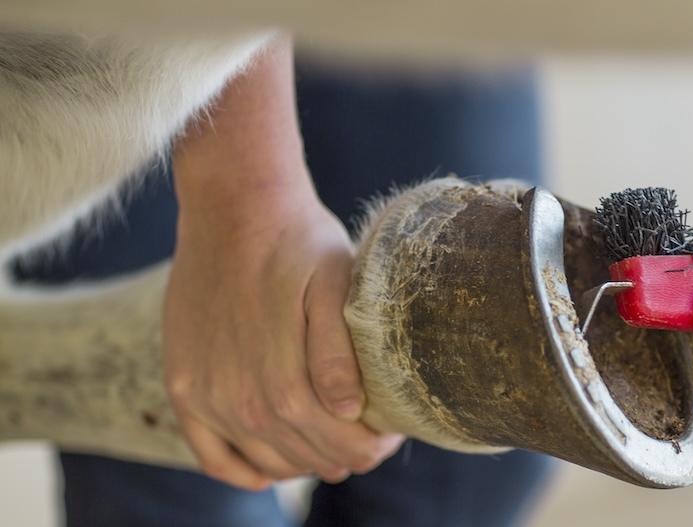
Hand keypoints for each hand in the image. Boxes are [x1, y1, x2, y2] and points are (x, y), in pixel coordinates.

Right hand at [164, 192, 403, 489]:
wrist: (234, 207)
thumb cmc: (298, 242)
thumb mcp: (337, 287)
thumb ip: (340, 353)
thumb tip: (350, 410)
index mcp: (283, 384)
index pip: (340, 446)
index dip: (372, 447)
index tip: (390, 434)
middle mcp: (239, 401)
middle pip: (305, 456)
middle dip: (346, 454)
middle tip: (370, 437)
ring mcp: (205, 397)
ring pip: (265, 461)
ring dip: (302, 461)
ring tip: (331, 442)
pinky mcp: (183, 386)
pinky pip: (211, 455)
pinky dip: (243, 469)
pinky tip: (269, 467)